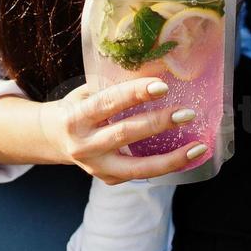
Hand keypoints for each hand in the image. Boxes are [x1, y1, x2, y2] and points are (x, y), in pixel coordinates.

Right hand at [40, 78, 203, 184]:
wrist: (53, 138)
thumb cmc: (77, 107)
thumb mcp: (86, 93)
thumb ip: (112, 88)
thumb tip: (156, 72)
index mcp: (76, 117)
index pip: (108, 103)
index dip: (135, 94)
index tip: (162, 86)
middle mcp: (83, 145)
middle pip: (125, 134)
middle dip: (158, 123)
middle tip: (187, 113)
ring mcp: (95, 167)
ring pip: (137, 167)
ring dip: (171, 158)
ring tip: (197, 147)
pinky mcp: (107, 179)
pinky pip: (140, 174)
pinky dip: (165, 166)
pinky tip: (186, 157)